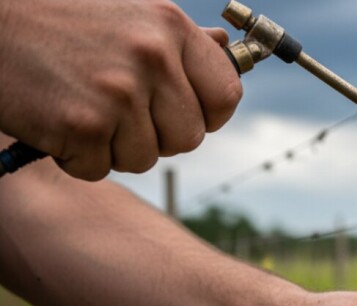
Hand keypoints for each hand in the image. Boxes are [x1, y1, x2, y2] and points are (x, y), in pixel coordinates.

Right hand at [0, 0, 240, 180]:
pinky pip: (99, 169)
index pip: (225, 96)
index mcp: (170, 28)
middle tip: (116, 111)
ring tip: (81, 107)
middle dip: (155, 136)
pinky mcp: (82, 126)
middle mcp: (152, 58)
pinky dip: (76, 156)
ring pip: (145, 158)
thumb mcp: (129, 16)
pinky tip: (56, 120)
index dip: (205, 115)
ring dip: (113, 147)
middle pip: (188, 138)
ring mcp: (118, 93)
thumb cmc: (58, 22)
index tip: (180, 112)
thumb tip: (229, 51)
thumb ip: (177, 44)